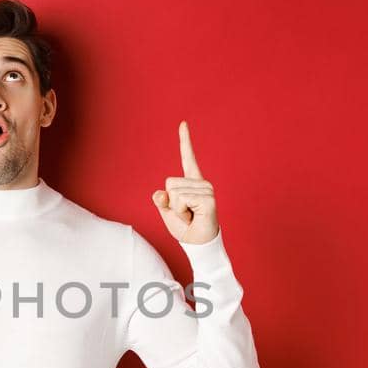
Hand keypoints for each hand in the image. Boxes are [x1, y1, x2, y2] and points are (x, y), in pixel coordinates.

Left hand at [150, 120, 219, 244]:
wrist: (198, 244)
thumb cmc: (185, 228)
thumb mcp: (168, 212)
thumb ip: (162, 201)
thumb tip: (159, 194)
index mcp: (191, 183)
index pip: (187, 159)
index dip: (185, 141)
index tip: (183, 123)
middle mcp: (201, 183)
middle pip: (169, 183)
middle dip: (171, 203)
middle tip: (185, 214)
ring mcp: (207, 190)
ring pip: (174, 192)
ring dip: (177, 209)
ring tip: (190, 216)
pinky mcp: (208, 198)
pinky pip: (181, 199)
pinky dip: (181, 212)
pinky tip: (193, 217)